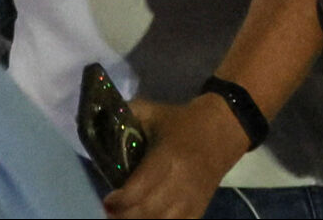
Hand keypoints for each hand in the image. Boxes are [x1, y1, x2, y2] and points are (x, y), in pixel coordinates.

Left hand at [103, 96, 249, 218]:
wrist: (223, 130)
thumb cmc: (182, 122)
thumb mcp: (152, 113)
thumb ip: (126, 118)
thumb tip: (98, 123)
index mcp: (167, 157)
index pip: (140, 188)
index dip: (120, 200)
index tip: (108, 200)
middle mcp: (181, 182)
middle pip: (148, 210)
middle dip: (125, 216)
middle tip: (110, 212)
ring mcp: (192, 199)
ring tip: (124, 218)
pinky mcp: (199, 209)